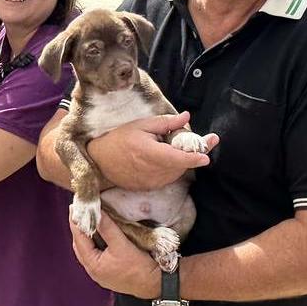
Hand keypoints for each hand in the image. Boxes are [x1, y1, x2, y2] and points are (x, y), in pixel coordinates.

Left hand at [69, 213, 161, 298]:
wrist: (154, 284)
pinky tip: (99, 233)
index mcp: (93, 265)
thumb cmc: (139, 267)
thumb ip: (107, 228)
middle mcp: (93, 270)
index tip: (74, 207)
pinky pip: (96, 253)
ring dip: (87, 235)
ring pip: (87, 249)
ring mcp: (100, 273)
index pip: (79, 239)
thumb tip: (96, 213)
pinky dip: (95, 242)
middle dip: (79, 228)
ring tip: (88, 219)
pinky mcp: (107, 272)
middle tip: (80, 211)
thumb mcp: (122, 244)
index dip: (76, 222)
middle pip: (80, 245)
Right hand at [87, 112, 218, 191]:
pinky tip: (163, 158)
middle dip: (193, 153)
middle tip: (202, 140)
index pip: (178, 157)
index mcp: (150, 153)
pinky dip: (172, 168)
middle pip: (182, 165)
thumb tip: (186, 117)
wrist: (100, 161)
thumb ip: (165, 122)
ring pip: (177, 172)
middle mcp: (153, 171)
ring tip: (172, 147)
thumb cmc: (119, 139)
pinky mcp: (149, 187)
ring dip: (182, 161)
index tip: (206, 156)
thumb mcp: (141, 125)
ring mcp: (151, 182)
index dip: (194, 157)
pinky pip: (168, 178)